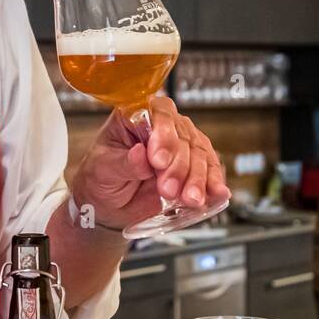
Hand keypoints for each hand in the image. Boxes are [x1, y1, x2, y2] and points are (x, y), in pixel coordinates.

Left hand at [70, 96, 230, 229]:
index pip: (158, 113)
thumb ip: (124, 163)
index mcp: (136, 115)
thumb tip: (140, 155)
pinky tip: (217, 193)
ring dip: (197, 178)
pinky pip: (210, 169)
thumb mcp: (103, 169)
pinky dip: (214, 183)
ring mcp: (181, 145)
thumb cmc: (101, 178)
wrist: (109, 205)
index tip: (158, 161)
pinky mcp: (194, 166)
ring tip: (189, 199)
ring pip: (200, 153)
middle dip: (178, 166)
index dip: (163, 134)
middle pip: (183, 136)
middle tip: (168, 189)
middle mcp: (163, 126)